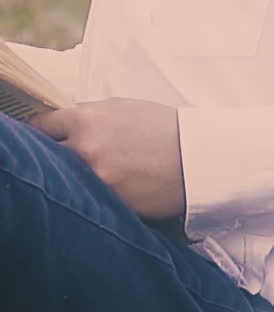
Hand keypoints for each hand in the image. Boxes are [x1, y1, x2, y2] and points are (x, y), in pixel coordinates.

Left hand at [32, 98, 185, 219]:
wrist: (194, 157)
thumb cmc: (162, 127)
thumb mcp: (123, 107)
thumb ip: (91, 116)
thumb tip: (66, 125)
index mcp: (87, 119)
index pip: (43, 126)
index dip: (41, 132)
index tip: (42, 137)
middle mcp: (85, 149)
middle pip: (47, 155)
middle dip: (53, 155)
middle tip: (62, 158)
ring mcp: (95, 179)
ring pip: (65, 180)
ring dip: (71, 178)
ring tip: (90, 174)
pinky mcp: (107, 203)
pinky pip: (86, 199)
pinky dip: (89, 195)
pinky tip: (104, 190)